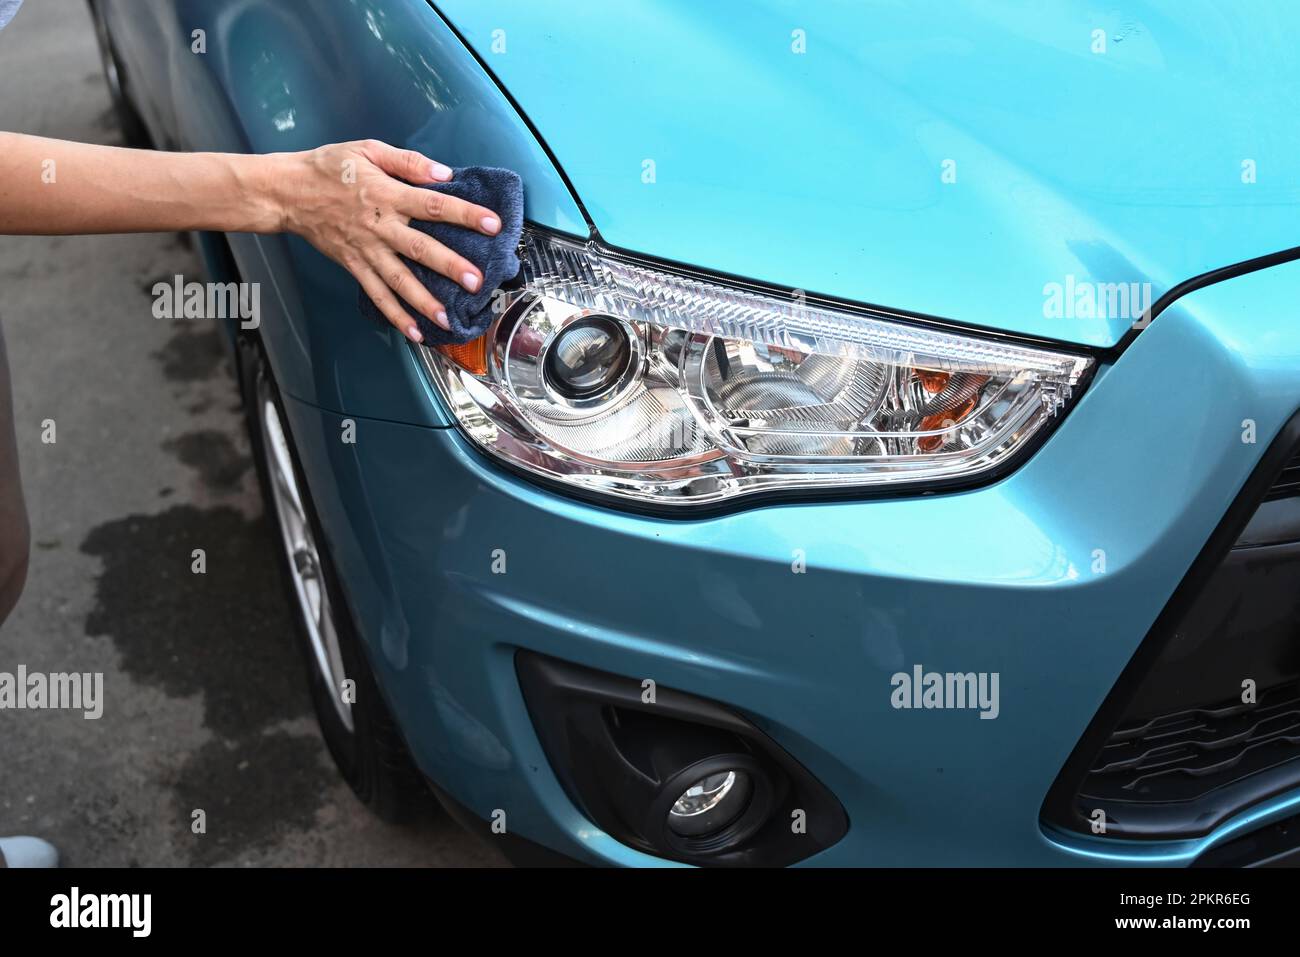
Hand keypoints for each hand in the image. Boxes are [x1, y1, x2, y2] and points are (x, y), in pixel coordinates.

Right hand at [274, 139, 500, 341]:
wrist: (287, 191)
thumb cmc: (330, 167)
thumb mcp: (368, 149)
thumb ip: (408, 162)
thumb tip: (444, 174)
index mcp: (387, 194)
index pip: (434, 205)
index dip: (465, 214)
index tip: (493, 224)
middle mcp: (380, 226)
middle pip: (420, 249)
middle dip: (450, 266)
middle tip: (477, 281)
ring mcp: (366, 250)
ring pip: (399, 280)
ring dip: (424, 301)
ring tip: (448, 320)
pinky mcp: (354, 266)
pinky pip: (377, 295)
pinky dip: (395, 316)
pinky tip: (414, 332)